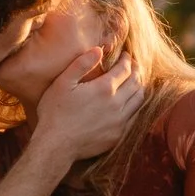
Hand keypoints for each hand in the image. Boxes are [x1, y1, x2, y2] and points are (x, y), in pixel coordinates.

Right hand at [29, 50, 142, 168]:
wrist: (56, 145)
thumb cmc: (55, 112)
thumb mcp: (63, 83)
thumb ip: (81, 64)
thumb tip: (99, 50)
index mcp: (104, 88)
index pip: (125, 68)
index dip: (127, 59)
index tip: (125, 55)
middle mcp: (117, 104)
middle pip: (136, 82)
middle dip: (136, 70)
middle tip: (132, 65)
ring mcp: (120, 121)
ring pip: (139, 99)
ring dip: (138, 87)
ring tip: (133, 82)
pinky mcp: (118, 135)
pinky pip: (134, 117)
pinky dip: (135, 106)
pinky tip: (128, 103)